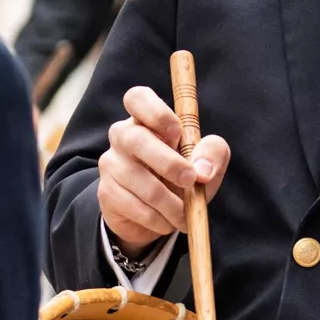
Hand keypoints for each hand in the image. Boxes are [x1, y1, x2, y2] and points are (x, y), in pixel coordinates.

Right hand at [96, 84, 229, 252]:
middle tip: (191, 181)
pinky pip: (133, 205)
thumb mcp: (205, 164)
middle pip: (136, 139)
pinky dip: (157, 219)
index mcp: (146, 119)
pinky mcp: (106, 192)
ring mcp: (111, 163)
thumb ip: (213, 153)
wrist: (156, 216)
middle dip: (168, 162)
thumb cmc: (181, 178)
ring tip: (184, 215)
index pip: (137, 98)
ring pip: (139, 180)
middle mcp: (123, 136)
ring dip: (169, 203)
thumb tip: (202, 169)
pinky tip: (166, 222)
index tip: (177, 132)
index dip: (156, 112)